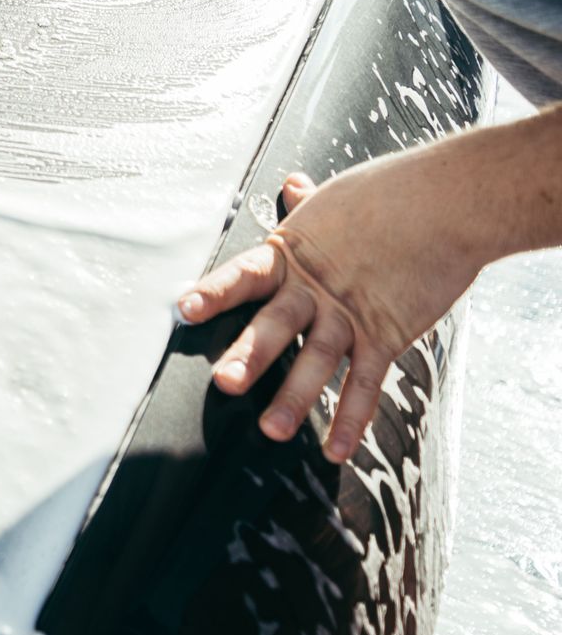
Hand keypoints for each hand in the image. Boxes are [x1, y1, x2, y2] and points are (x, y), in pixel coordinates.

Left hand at [177, 158, 491, 463]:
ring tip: (272, 430)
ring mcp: (351, 314)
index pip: (245, 274)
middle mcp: (316, 288)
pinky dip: (353, 418)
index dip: (215, 291)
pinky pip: (366, 382)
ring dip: (296, 398)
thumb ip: (308, 205)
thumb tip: (292, 185)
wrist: (449, 204)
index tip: (185, 309)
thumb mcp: (338, 198)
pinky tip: (336, 450)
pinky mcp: (386, 334)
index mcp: (293, 254)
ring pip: (318, 361)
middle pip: (277, 324)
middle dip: (250, 354)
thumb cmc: (391, 194)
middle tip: (225, 382)